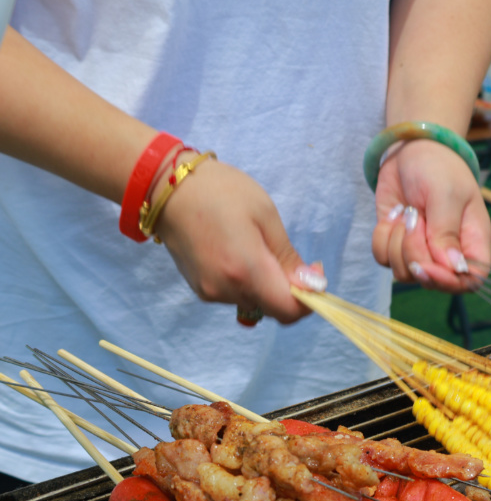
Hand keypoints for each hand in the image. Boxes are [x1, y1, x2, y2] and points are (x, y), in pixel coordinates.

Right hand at [153, 156, 311, 322]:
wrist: (166, 188)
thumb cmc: (221, 192)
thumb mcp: (265, 215)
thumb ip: (288, 257)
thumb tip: (312, 286)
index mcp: (246, 271)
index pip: (288, 311)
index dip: (309, 299)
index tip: (313, 270)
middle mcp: (226, 290)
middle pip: (273, 308)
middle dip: (289, 289)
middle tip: (287, 255)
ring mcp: (210, 292)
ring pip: (255, 302)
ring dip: (267, 285)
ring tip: (257, 247)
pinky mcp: (200, 289)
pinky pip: (236, 295)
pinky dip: (247, 283)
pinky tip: (239, 253)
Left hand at [371, 139, 490, 292]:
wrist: (410, 150)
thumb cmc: (438, 168)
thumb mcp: (445, 194)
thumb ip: (446, 231)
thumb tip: (453, 267)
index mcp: (472, 242)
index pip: (469, 281)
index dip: (447, 282)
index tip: (426, 266)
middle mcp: (447, 252)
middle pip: (432, 280)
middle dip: (414, 252)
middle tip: (414, 217)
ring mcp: (420, 250)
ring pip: (404, 273)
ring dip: (397, 242)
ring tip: (406, 212)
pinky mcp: (396, 244)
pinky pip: (383, 258)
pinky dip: (382, 237)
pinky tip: (394, 214)